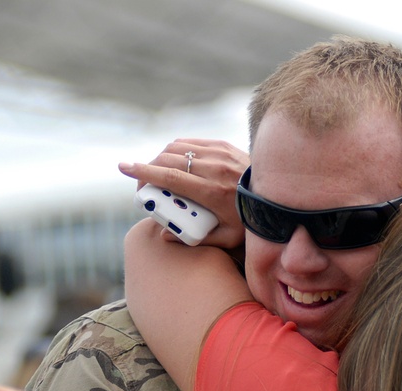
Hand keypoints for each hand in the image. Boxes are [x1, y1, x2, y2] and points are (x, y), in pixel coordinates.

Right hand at [119, 138, 249, 248]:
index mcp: (212, 191)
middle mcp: (214, 167)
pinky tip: (175, 162)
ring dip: (161, 157)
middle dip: (148, 168)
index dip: (142, 171)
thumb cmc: (252, 221)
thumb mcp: (226, 237)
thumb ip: (193, 238)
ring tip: (157, 173)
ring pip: (177, 147)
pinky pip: (192, 142)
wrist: (279, 198)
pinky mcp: (224, 145)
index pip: (169, 176)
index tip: (122, 167)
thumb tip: (164, 235)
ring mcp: (220, 153)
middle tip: (142, 183)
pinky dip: (178, 150)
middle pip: (168, 159)